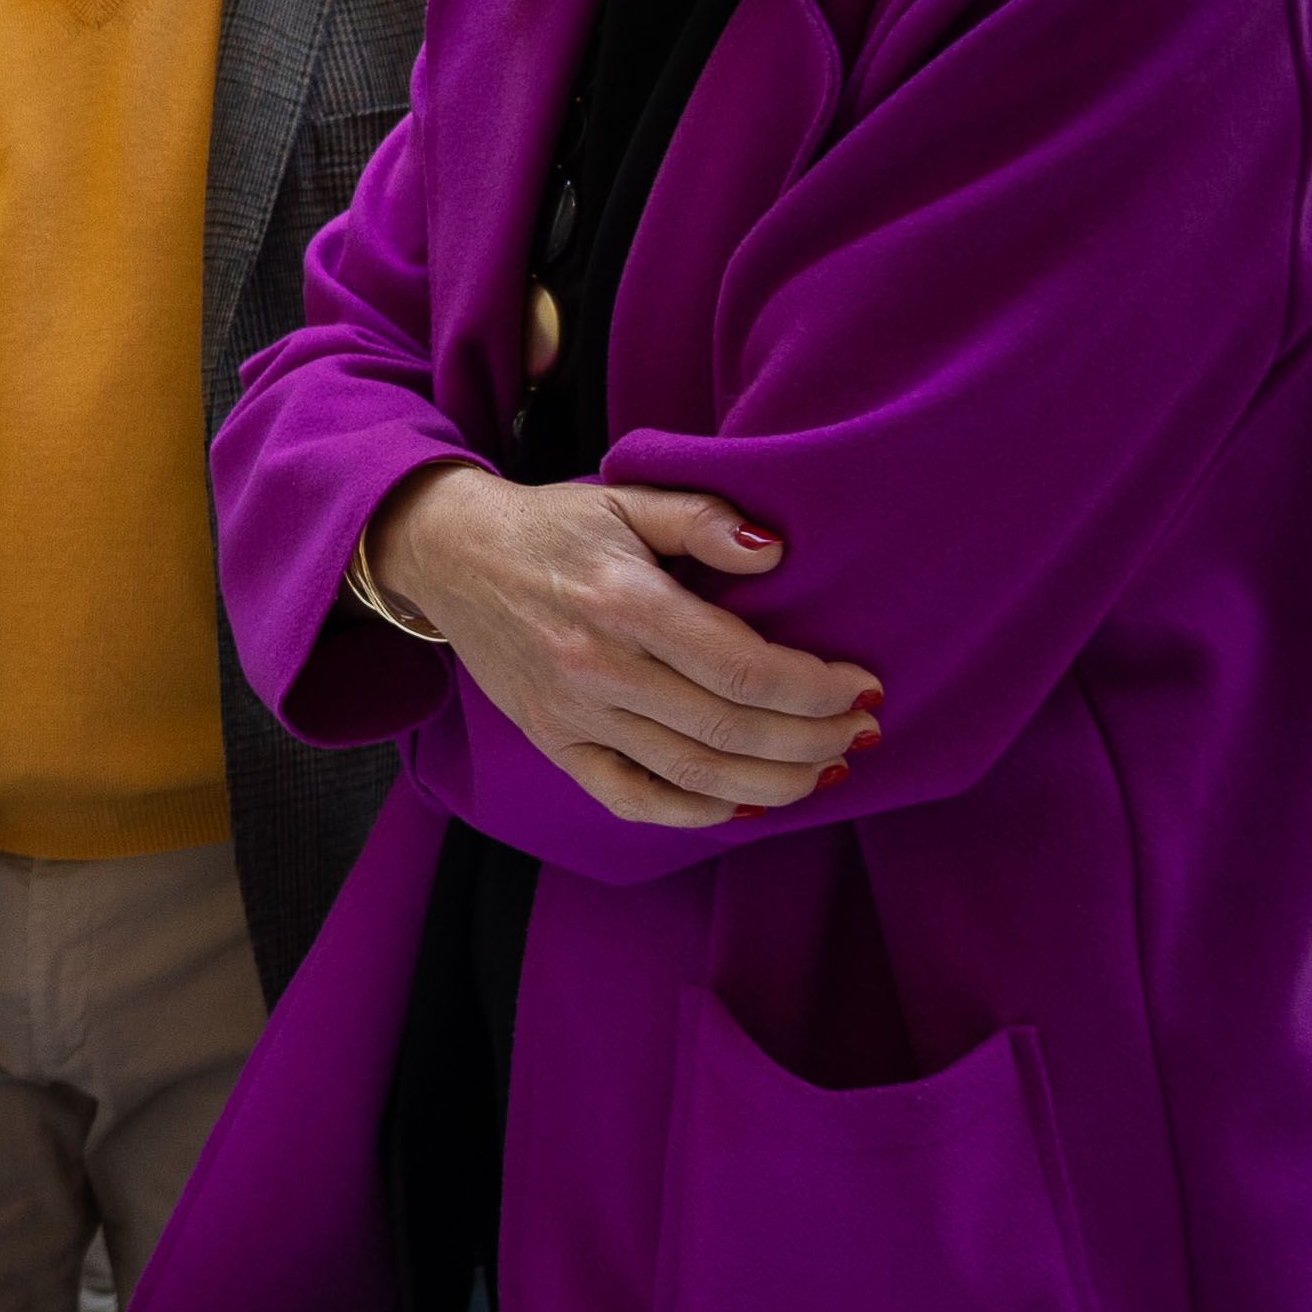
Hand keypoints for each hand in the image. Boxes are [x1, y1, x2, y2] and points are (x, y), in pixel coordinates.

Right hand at [370, 467, 881, 829]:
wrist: (449, 556)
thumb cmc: (550, 526)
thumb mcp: (626, 499)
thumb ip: (703, 520)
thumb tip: (775, 551)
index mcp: (626, 602)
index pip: (745, 669)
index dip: (817, 688)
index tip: (862, 685)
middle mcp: (598, 667)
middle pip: (731, 729)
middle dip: (813, 740)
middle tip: (860, 733)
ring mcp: (572, 715)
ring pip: (693, 772)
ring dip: (774, 784)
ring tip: (825, 772)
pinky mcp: (553, 743)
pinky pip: (632, 799)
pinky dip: (696, 812)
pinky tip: (746, 805)